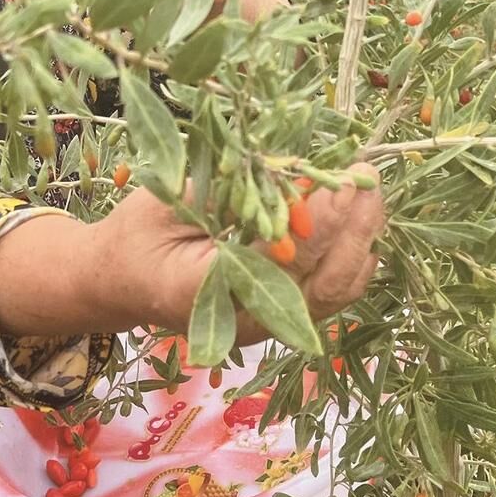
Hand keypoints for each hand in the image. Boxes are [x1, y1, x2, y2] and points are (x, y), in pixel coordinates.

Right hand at [86, 162, 385, 340]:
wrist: (123, 281)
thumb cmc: (138, 234)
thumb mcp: (168, 200)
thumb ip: (225, 193)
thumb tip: (288, 170)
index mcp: (206, 292)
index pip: (278, 261)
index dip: (318, 222)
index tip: (343, 181)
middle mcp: (244, 321)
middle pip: (320, 286)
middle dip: (354, 230)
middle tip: (369, 178)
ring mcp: (266, 325)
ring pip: (333, 293)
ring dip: (361, 241)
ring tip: (372, 192)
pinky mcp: (279, 317)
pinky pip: (329, 294)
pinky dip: (352, 256)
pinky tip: (360, 219)